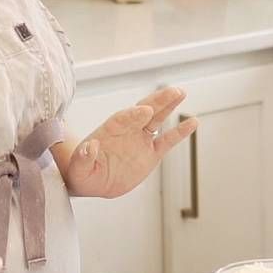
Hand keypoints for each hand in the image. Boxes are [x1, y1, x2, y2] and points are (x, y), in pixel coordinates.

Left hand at [61, 87, 197, 199]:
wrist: (92, 180)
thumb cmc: (82, 172)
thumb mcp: (78, 168)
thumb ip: (84, 157)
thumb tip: (91, 146)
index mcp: (109, 131)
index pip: (123, 118)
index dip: (133, 114)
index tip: (144, 110)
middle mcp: (127, 130)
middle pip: (143, 111)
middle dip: (157, 101)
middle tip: (172, 91)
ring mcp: (140, 140)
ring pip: (157, 119)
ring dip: (168, 106)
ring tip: (180, 93)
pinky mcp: (151, 153)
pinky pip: (167, 141)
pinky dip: (180, 132)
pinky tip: (193, 122)